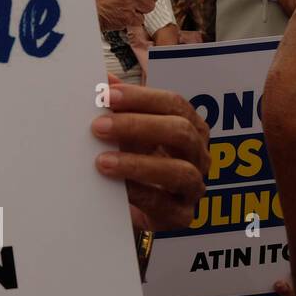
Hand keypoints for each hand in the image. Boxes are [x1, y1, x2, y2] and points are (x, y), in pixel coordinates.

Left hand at [92, 76, 206, 230]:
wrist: (135, 207)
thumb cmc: (135, 158)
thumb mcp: (128, 131)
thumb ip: (118, 106)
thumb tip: (101, 79)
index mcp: (189, 126)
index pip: (174, 104)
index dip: (141, 97)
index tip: (106, 95)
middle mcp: (198, 155)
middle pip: (181, 133)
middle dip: (138, 126)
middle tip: (98, 127)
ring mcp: (193, 187)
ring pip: (181, 172)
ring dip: (139, 164)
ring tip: (102, 162)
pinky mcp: (181, 216)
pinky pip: (166, 206)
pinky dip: (140, 194)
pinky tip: (116, 189)